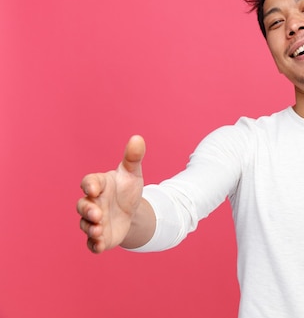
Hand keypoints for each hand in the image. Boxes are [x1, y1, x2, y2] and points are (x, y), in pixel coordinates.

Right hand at [77, 135, 145, 252]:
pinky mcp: (100, 236)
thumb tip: (138, 138)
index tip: (94, 188)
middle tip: (97, 214)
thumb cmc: (127, 188)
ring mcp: (94, 221)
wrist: (131, 210)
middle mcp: (92, 203)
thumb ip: (133, 157)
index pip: (89, 182)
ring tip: (98, 230)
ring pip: (86, 225)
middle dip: (88, 210)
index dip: (89, 185)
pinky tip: (100, 246)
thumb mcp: (132, 173)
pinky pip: (92, 243)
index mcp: (98, 185)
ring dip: (91, 228)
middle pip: (83, 206)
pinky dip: (94, 245)